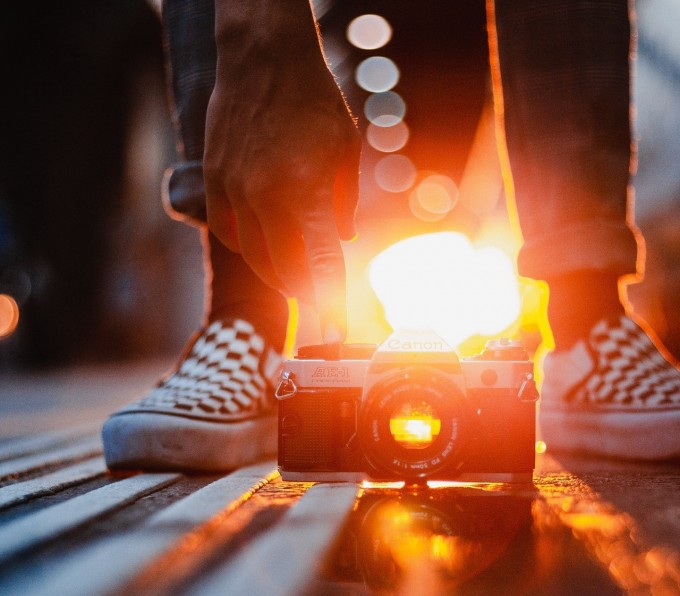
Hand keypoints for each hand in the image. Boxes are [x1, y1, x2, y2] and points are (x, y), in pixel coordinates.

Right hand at [204, 0, 359, 342]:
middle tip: (322, 303)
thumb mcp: (344, 152)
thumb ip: (342, 203)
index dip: (332, 303)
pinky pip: (229, 234)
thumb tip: (340, 241)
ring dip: (279, 274)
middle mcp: (265, 199)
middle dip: (306, 294)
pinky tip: (266, 249)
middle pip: (284, 271)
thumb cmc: (313, 102)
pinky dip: (250, 249)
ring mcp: (234, 192)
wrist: (262, 59)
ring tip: (298, 280)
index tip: (339, 331)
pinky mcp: (215, 182)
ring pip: (254, 257)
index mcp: (305, 192)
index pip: (321, 265)